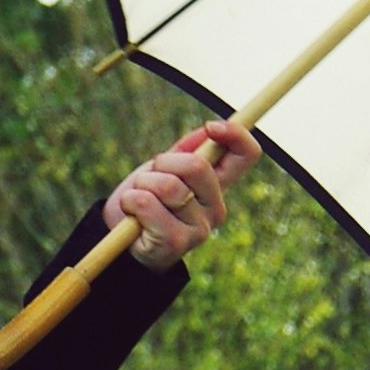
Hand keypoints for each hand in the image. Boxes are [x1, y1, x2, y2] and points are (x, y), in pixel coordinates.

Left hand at [104, 120, 260, 265]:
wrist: (122, 241)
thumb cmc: (145, 201)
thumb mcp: (165, 170)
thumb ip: (186, 151)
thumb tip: (207, 131)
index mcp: (218, 186)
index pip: (247, 155)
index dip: (236, 134)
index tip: (211, 126)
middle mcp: (216, 208)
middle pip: (198, 166)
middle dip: (163, 163)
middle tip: (150, 177)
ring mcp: (199, 228)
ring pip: (168, 185)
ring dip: (142, 185)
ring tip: (137, 198)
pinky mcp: (176, 243)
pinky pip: (147, 204)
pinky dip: (131, 201)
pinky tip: (132, 214)